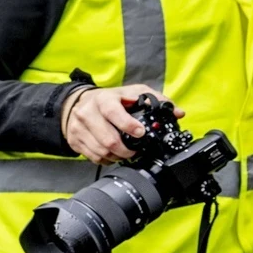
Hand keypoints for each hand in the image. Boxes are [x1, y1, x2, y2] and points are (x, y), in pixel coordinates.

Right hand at [61, 84, 177, 164]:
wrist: (78, 104)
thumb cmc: (110, 99)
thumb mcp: (132, 92)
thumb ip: (156, 100)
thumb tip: (177, 113)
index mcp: (103, 100)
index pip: (113, 113)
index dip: (128, 125)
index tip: (140, 133)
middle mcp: (87, 113)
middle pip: (108, 139)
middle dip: (125, 149)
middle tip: (134, 150)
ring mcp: (78, 128)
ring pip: (101, 151)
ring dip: (117, 156)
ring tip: (125, 153)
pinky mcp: (75, 140)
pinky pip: (93, 157)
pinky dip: (106, 159)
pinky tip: (112, 154)